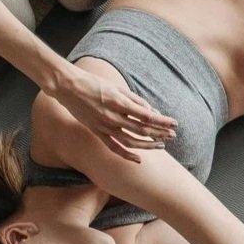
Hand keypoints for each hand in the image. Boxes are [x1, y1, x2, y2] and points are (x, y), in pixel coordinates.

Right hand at [52, 64, 176, 161]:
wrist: (68, 87)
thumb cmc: (94, 83)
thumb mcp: (117, 87)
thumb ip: (135, 100)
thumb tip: (151, 111)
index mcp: (120, 102)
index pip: (147, 115)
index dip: (162, 121)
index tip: (175, 123)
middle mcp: (113, 117)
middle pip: (142, 129)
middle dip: (160, 133)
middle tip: (173, 135)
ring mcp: (104, 126)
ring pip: (131, 141)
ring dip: (148, 145)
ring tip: (161, 145)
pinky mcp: (97, 132)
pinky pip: (114, 147)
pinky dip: (127, 155)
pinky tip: (138, 159)